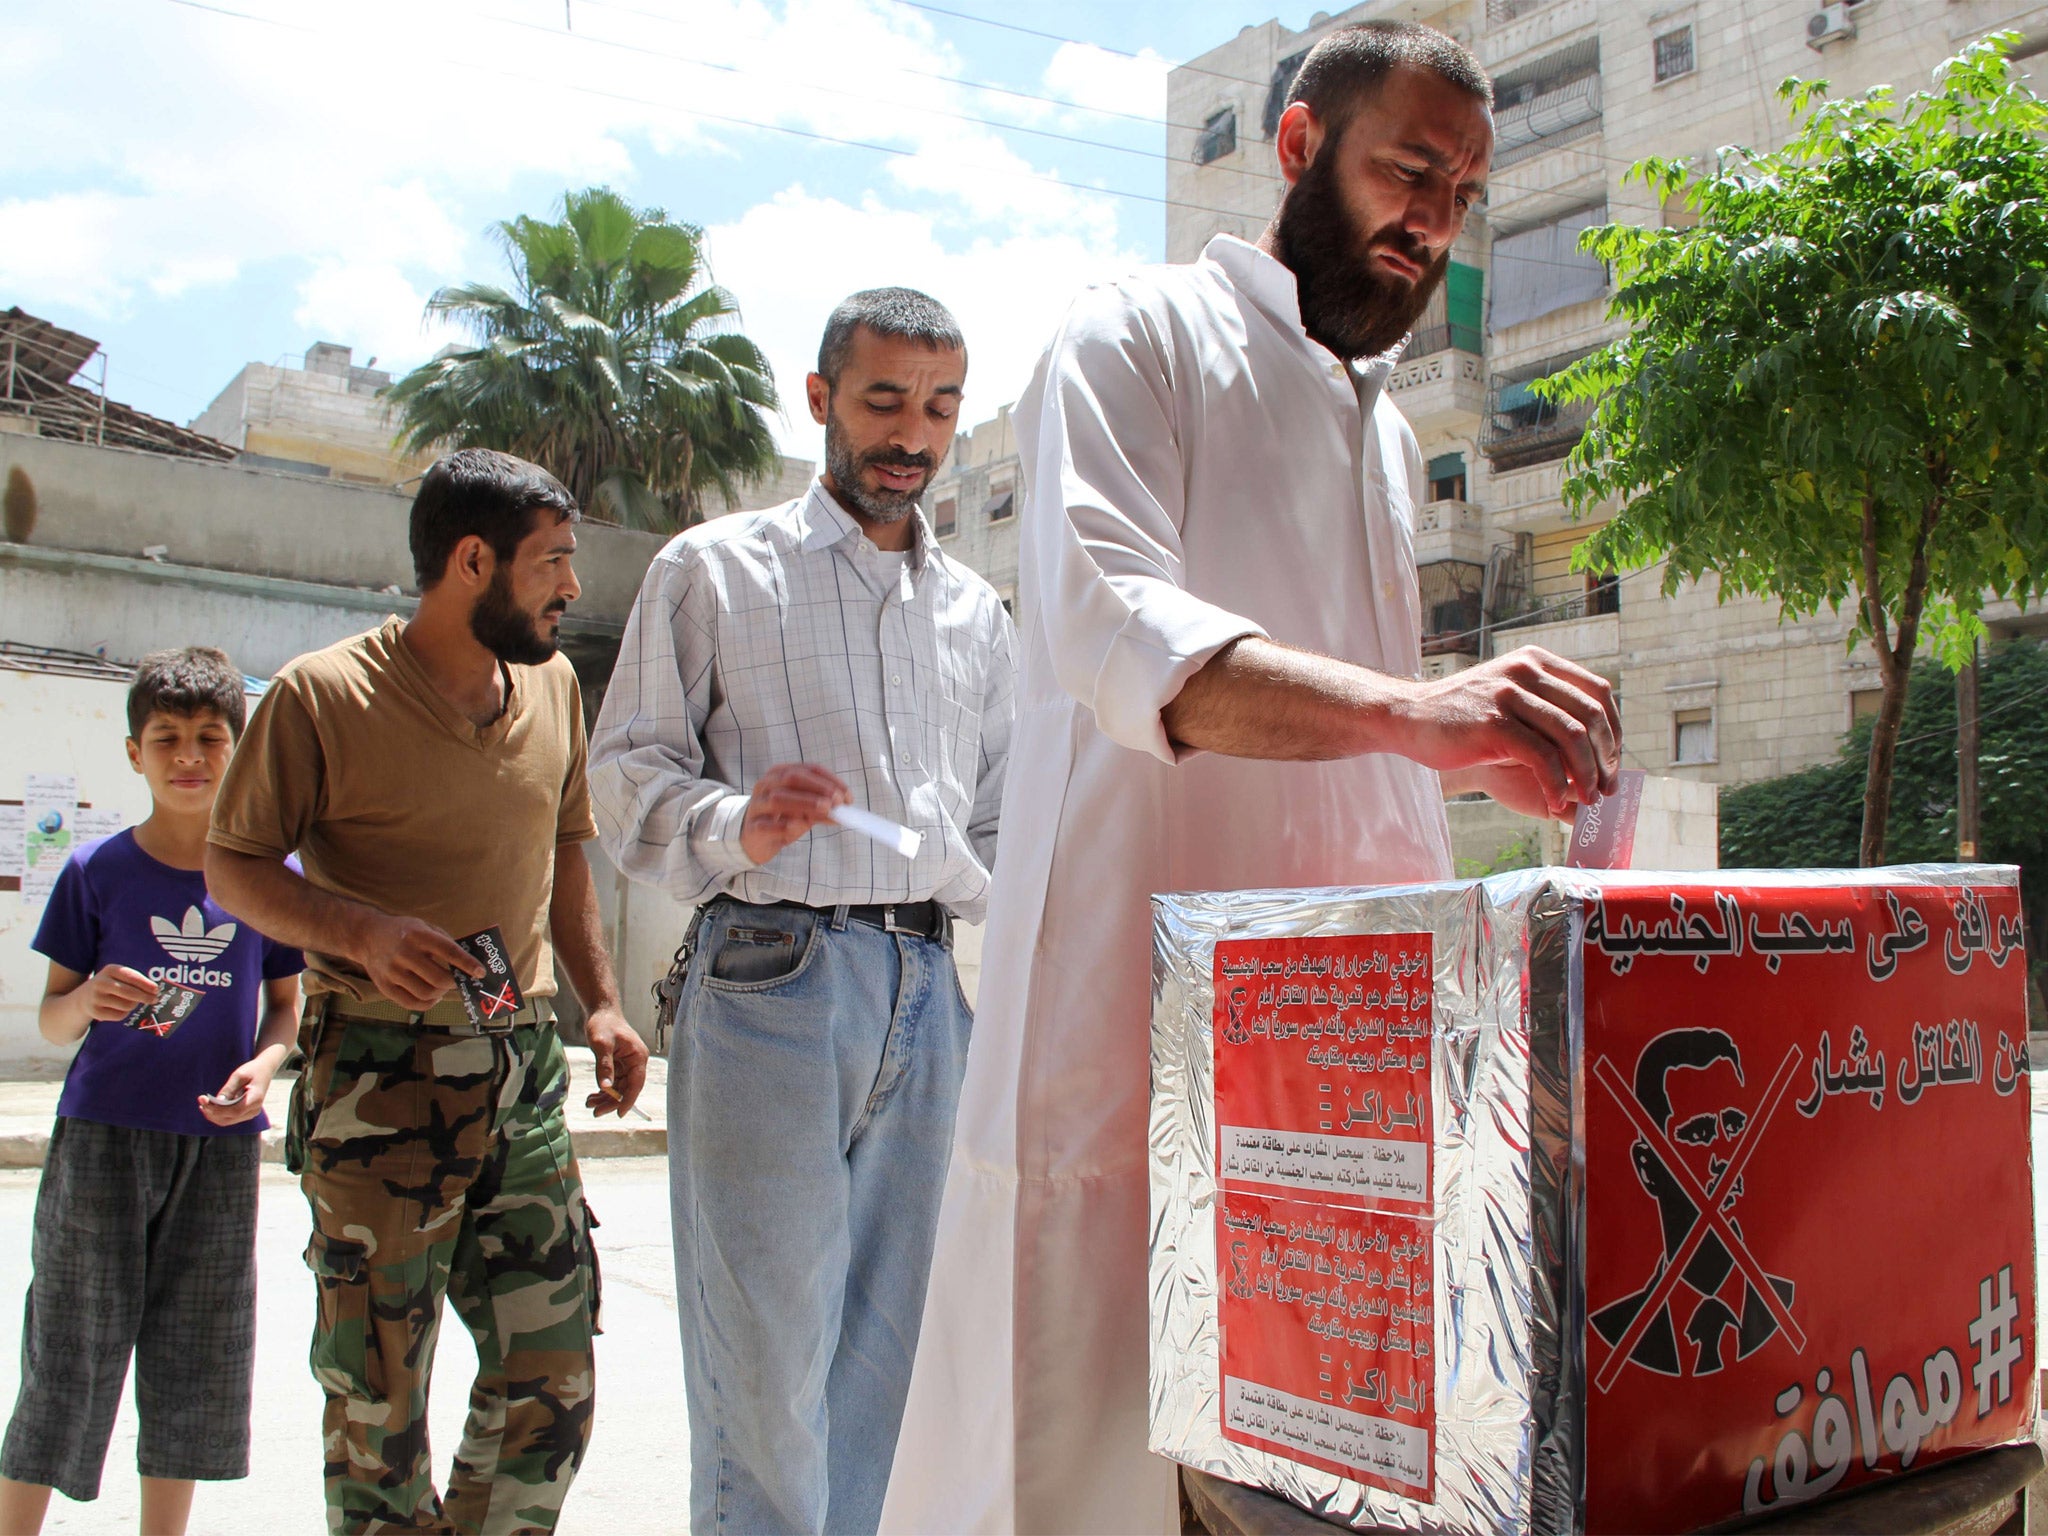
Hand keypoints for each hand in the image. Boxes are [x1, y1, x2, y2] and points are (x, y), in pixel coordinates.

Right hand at [85, 965, 158, 1021]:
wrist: (84, 997)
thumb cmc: (111, 984)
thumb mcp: (119, 976)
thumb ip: (135, 980)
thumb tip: (154, 991)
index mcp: (110, 970)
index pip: (132, 977)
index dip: (146, 984)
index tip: (156, 990)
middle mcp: (101, 982)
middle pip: (130, 993)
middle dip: (145, 997)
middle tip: (154, 999)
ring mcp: (96, 998)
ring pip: (127, 1005)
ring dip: (134, 1005)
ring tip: (131, 1002)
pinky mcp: (96, 1012)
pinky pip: (120, 1015)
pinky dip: (125, 1013)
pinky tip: (120, 1008)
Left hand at [198, 1047, 285, 1126]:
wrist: (264, 1070)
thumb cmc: (252, 1070)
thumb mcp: (240, 1075)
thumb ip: (229, 1089)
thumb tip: (217, 1102)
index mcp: (255, 1099)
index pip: (234, 1111)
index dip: (217, 1109)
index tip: (203, 1100)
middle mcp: (254, 1110)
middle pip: (228, 1119)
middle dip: (211, 1112)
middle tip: (200, 1099)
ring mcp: (250, 1113)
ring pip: (226, 1121)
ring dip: (212, 1114)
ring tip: (203, 1102)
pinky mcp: (245, 1113)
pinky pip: (228, 1118)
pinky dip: (217, 1114)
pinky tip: (209, 1105)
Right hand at [354, 914, 481, 1011]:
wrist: (367, 936)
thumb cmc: (404, 931)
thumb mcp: (424, 927)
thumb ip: (445, 942)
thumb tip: (469, 962)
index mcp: (417, 935)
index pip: (448, 951)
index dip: (467, 963)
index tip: (481, 972)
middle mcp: (403, 953)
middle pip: (438, 978)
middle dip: (455, 983)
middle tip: (460, 981)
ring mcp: (392, 971)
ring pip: (426, 993)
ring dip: (442, 993)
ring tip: (444, 987)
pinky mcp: (383, 986)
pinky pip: (411, 1003)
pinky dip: (428, 1003)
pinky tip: (434, 997)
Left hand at [582, 1005, 649, 1116]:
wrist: (600, 1011)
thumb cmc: (603, 1024)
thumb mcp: (602, 1045)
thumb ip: (605, 1067)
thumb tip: (606, 1088)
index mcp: (638, 1057)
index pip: (636, 1084)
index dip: (628, 1100)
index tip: (619, 1114)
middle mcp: (635, 1062)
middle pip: (627, 1088)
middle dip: (612, 1101)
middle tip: (596, 1112)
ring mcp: (627, 1063)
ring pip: (619, 1087)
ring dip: (606, 1097)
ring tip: (590, 1104)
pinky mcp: (619, 1063)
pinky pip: (613, 1081)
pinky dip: (604, 1089)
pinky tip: (593, 1095)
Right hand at [738, 763, 850, 866]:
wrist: (754, 840)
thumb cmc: (782, 819)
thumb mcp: (804, 810)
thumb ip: (822, 807)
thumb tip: (843, 808)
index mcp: (780, 774)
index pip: (809, 769)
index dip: (830, 781)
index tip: (848, 796)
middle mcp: (766, 785)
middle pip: (792, 778)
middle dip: (818, 788)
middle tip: (837, 801)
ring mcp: (757, 805)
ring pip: (778, 798)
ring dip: (805, 803)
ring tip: (825, 810)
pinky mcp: (753, 827)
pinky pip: (768, 824)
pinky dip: (785, 825)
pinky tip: (801, 825)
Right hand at [1391, 647, 1619, 816]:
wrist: (1409, 716)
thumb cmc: (1462, 716)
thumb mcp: (1509, 696)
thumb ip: (1546, 708)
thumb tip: (1595, 745)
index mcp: (1537, 661)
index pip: (1598, 692)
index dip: (1614, 731)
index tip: (1612, 763)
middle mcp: (1527, 671)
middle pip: (1591, 715)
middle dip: (1606, 758)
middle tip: (1606, 789)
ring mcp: (1509, 695)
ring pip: (1572, 736)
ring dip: (1587, 774)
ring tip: (1587, 799)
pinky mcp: (1494, 724)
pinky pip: (1542, 757)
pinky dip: (1557, 783)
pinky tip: (1556, 800)